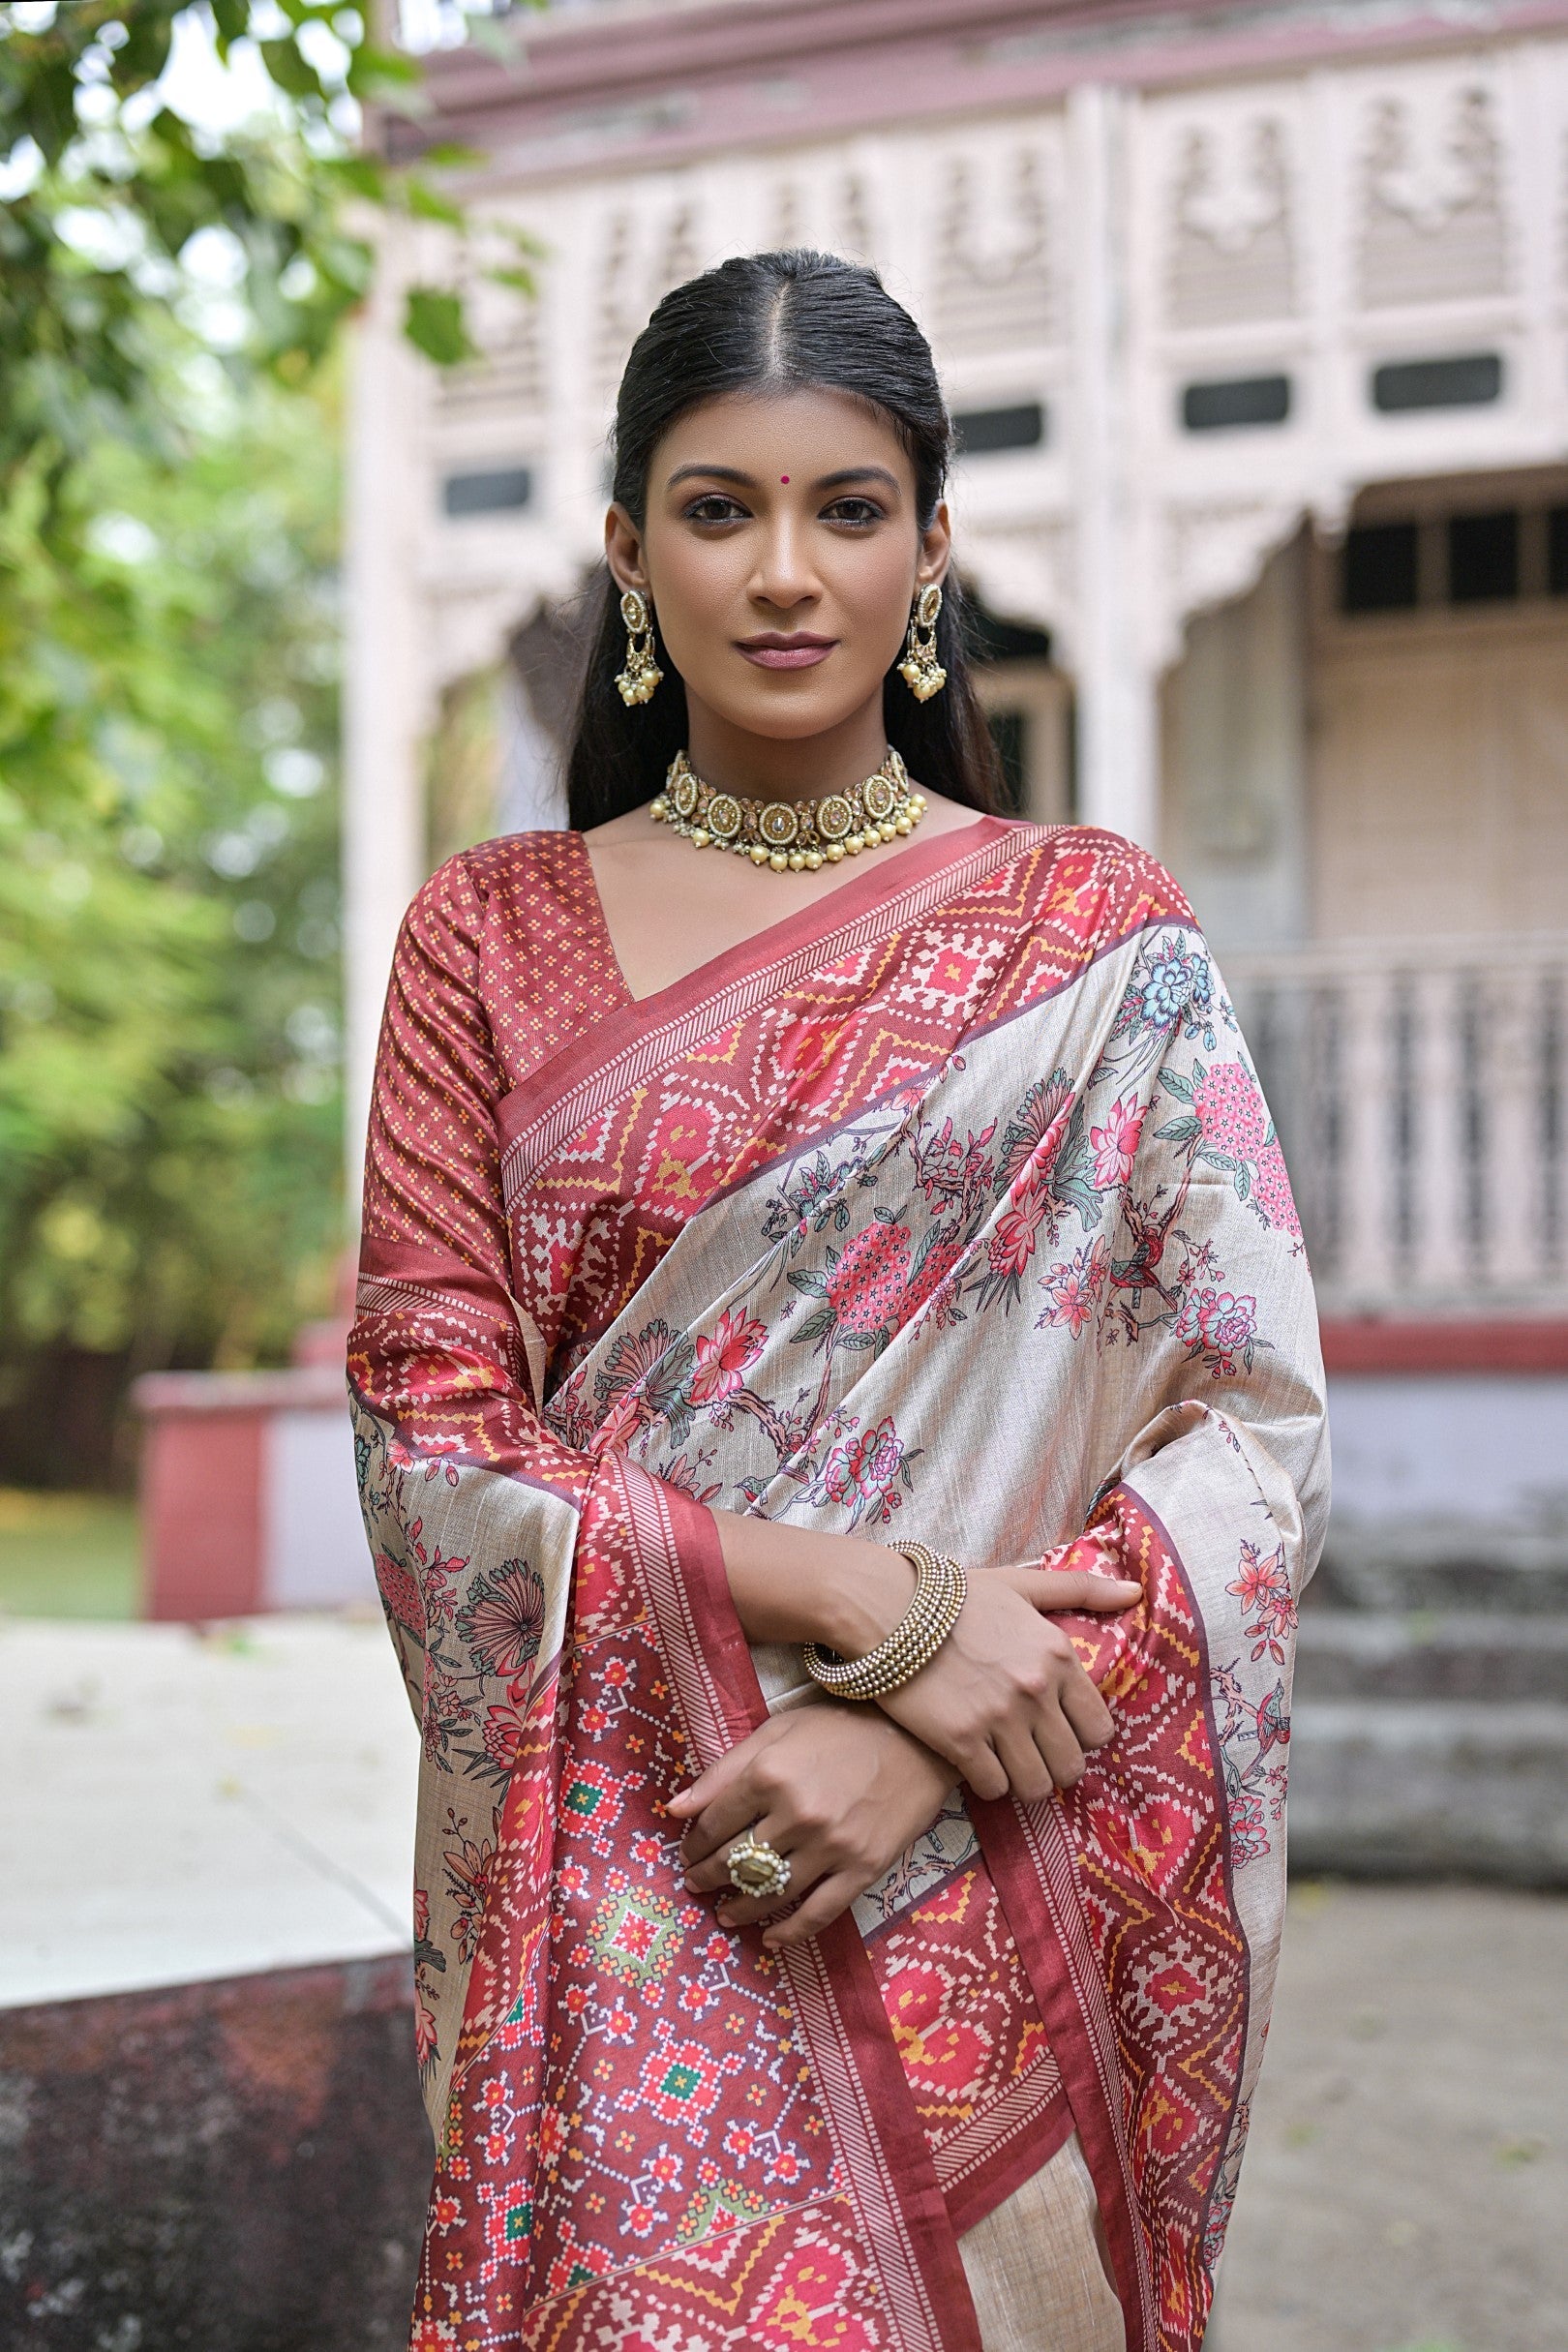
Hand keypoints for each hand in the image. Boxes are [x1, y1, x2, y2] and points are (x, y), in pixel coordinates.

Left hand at [667, 1704, 956, 1947]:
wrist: (917, 1742)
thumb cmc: (841, 1729)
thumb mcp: (778, 1732)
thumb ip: (724, 1770)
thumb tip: (673, 1809)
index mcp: (770, 1774)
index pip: (714, 1823)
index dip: (694, 1842)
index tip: (689, 1850)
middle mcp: (796, 1814)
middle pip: (736, 1861)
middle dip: (708, 1876)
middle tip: (696, 1884)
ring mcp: (831, 1846)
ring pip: (770, 1893)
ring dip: (740, 1908)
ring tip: (725, 1913)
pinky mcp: (862, 1869)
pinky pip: (817, 1913)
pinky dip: (790, 1932)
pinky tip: (770, 1938)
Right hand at [875, 1556, 1140, 1805]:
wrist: (887, 1608)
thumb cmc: (957, 1596)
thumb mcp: (1022, 1585)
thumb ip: (1081, 1590)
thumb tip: (1135, 1591)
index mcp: (1059, 1654)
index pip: (1100, 1728)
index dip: (1080, 1735)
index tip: (1058, 1728)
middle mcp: (1036, 1689)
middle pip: (1071, 1765)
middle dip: (1054, 1764)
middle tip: (1032, 1753)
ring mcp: (999, 1718)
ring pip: (1037, 1785)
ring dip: (1025, 1781)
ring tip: (1008, 1764)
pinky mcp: (961, 1740)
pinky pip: (994, 1788)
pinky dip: (988, 1783)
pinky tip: (977, 1763)